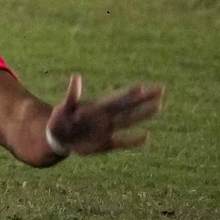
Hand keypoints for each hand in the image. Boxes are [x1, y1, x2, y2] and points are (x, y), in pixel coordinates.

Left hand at [47, 73, 163, 156]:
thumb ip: (72, 94)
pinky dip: (134, 140)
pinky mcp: (107, 143)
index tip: (141, 86)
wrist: (59, 137)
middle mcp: (106, 116)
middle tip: (161, 89)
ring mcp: (108, 128)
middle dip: (144, 98)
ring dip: (143, 114)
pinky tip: (147, 136)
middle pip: (128, 105)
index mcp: (96, 106)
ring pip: (129, 120)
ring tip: (159, 105)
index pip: (116, 98)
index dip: (128, 93)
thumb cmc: (61, 118)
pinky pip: (123, 141)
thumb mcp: (65, 106)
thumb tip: (76, 76)